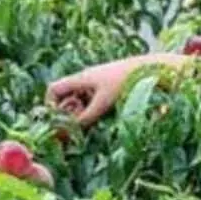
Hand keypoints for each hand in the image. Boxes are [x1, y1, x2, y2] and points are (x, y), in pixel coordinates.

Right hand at [45, 52, 189, 126]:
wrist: (149, 69)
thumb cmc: (126, 82)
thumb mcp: (104, 103)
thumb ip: (86, 117)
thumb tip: (71, 131)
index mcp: (81, 78)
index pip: (54, 89)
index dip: (51, 105)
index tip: (59, 120)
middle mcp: (86, 79)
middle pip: (65, 96)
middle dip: (67, 112)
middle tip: (79, 122)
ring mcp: (96, 83)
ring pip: (79, 100)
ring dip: (81, 112)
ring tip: (93, 119)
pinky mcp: (107, 87)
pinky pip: (92, 100)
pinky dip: (93, 109)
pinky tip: (104, 115)